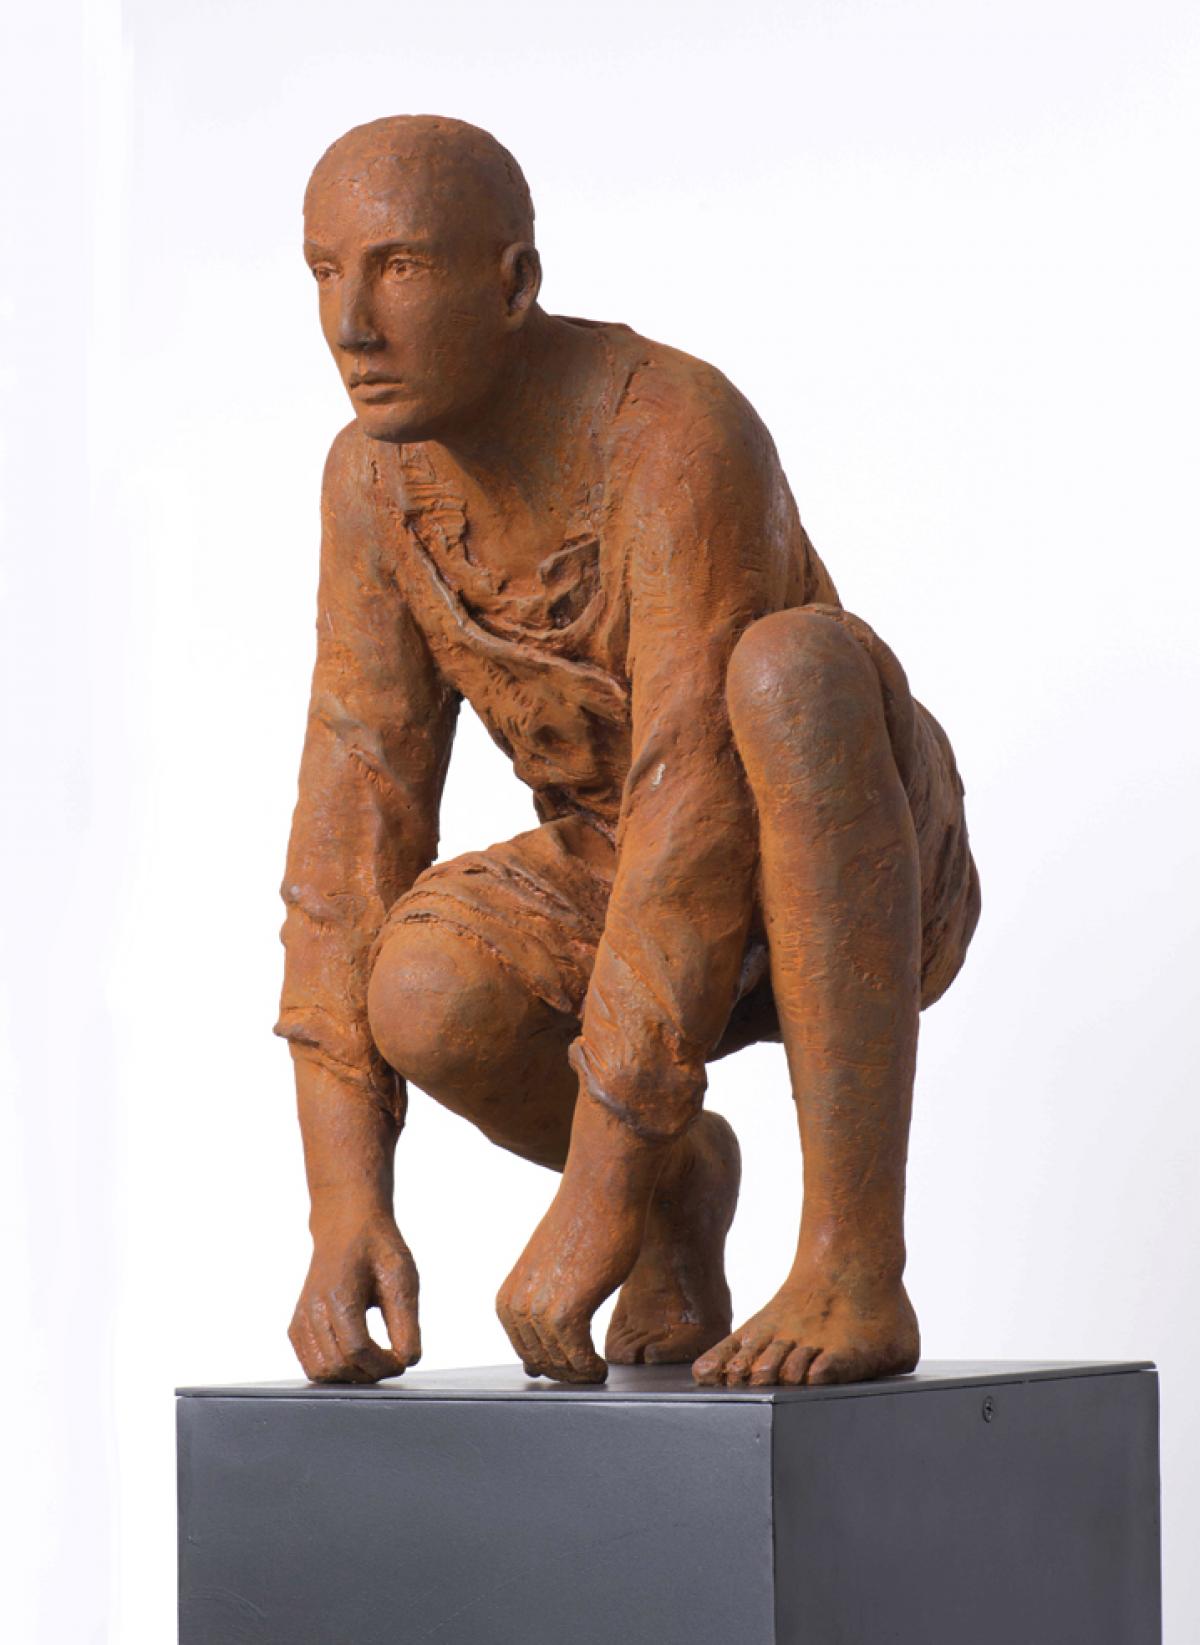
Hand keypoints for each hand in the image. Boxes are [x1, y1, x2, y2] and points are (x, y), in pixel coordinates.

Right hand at [289, 1207, 420, 1382]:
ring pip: (319, 1371)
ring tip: (375, 1361)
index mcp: (339, 1294)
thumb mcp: (402, 1277)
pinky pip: (310, 1364)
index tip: (403, 1361)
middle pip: (338, 1365)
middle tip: (393, 1362)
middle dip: (370, 1373)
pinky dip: (334, 1370)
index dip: (384, 1364)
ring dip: (351, 1376)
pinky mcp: (297, 1325)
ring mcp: (301, 1317)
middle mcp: (313, 1308)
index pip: (358, 1349)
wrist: (346, 1226)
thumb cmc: (377, 1248)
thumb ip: (406, 1321)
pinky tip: (355, 1357)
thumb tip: (409, 1360)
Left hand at [496, 1100, 667, 1382]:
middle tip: (590, 1372)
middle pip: (541, 1362)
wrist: (601, 1190)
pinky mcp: (567, 1311)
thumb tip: (532, 1367)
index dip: (553, 1364)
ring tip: (599, 1370)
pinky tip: (602, 1367)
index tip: (576, 1364)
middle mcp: (516, 1306)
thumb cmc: (586, 1225)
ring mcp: (538, 1310)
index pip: (526, 1353)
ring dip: (580, 1373)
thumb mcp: (554, 1274)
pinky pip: (577, 1358)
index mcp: (508, 1298)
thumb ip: (542, 1312)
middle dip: (566, 1372)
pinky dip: (590, 1369)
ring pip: (560, 1363)